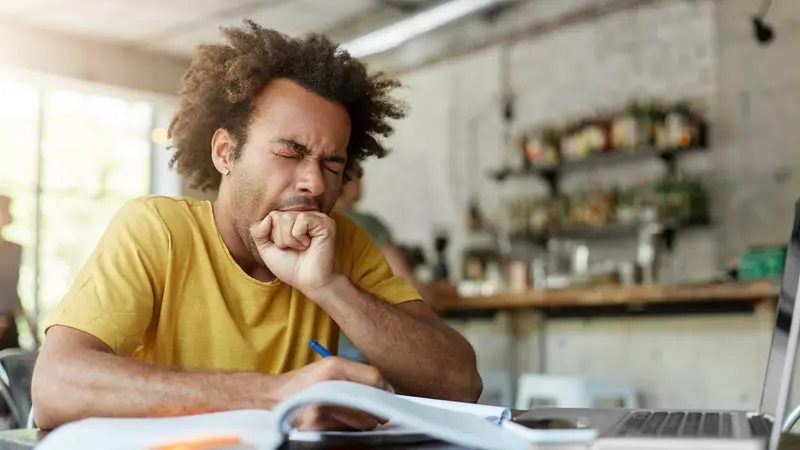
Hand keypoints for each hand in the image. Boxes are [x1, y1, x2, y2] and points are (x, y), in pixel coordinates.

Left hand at [250, 211, 336, 293]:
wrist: (308, 282)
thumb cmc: (290, 267)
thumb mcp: (266, 249)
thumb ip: (258, 232)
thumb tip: (268, 217)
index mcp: (294, 218)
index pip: (272, 216)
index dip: (273, 236)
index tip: (286, 248)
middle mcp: (306, 215)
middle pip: (277, 216)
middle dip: (281, 238)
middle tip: (295, 249)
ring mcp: (317, 217)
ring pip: (287, 217)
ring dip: (290, 239)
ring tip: (302, 248)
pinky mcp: (325, 223)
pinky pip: (301, 219)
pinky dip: (299, 236)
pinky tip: (309, 245)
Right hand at [274, 357, 393, 430]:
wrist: (273, 399)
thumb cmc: (305, 383)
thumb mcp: (330, 367)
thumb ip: (358, 374)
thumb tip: (387, 389)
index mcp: (335, 367)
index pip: (376, 378)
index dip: (383, 388)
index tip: (383, 393)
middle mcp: (330, 386)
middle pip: (373, 403)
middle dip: (375, 408)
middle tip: (368, 407)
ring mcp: (325, 408)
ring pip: (365, 422)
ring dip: (364, 421)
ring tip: (349, 413)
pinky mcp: (320, 427)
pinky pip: (350, 432)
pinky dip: (350, 429)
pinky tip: (338, 421)